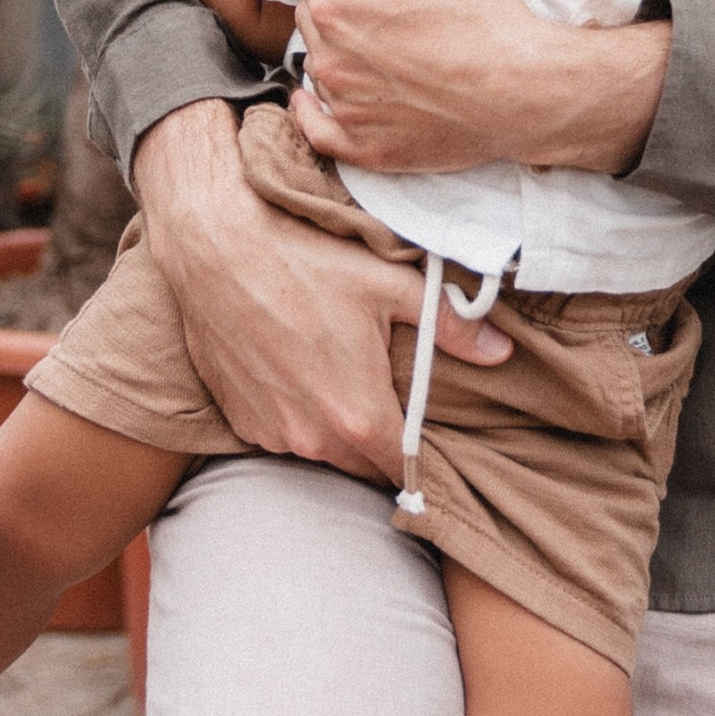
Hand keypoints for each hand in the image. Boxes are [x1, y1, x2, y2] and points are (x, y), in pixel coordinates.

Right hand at [132, 99, 508, 483]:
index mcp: (358, 415)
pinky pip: (282, 434)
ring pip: (322, 451)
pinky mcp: (239, 420)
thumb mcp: (387, 283)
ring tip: (341, 380)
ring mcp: (271, 432)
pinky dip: (296, 417)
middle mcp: (312, 438)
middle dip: (382, 442)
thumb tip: (499, 352)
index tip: (433, 443)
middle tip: (390, 400)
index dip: (425, 460)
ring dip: (336, 430)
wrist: (214, 245)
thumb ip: (448, 324)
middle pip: (364, 465)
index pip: (406, 470)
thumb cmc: (304, 260)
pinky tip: (299, 373)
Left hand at [289, 0, 671, 178]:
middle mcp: (329, 58)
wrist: (522, 91)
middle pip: (310, 17)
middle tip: (375, 1)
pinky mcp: (367, 146)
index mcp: (338, 4)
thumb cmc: (484, 17)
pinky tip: (314, 100)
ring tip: (371, 45)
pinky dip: (313, 113)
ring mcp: (346, 107)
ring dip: (333, 52)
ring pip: (317, 67)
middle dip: (333, 2)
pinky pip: (318, 130)